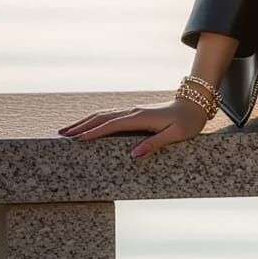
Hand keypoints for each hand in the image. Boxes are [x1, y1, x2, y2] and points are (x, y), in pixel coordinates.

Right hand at [58, 98, 209, 158]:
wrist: (195, 104)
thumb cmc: (188, 122)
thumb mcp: (176, 135)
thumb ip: (155, 143)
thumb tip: (134, 154)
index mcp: (141, 118)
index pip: (112, 125)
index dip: (94, 133)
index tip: (77, 140)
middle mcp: (134, 112)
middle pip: (102, 118)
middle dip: (81, 126)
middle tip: (62, 135)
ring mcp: (133, 111)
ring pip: (104, 115)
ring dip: (85, 122)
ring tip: (68, 130)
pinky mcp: (135, 113)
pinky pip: (110, 116)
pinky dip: (96, 120)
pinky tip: (88, 125)